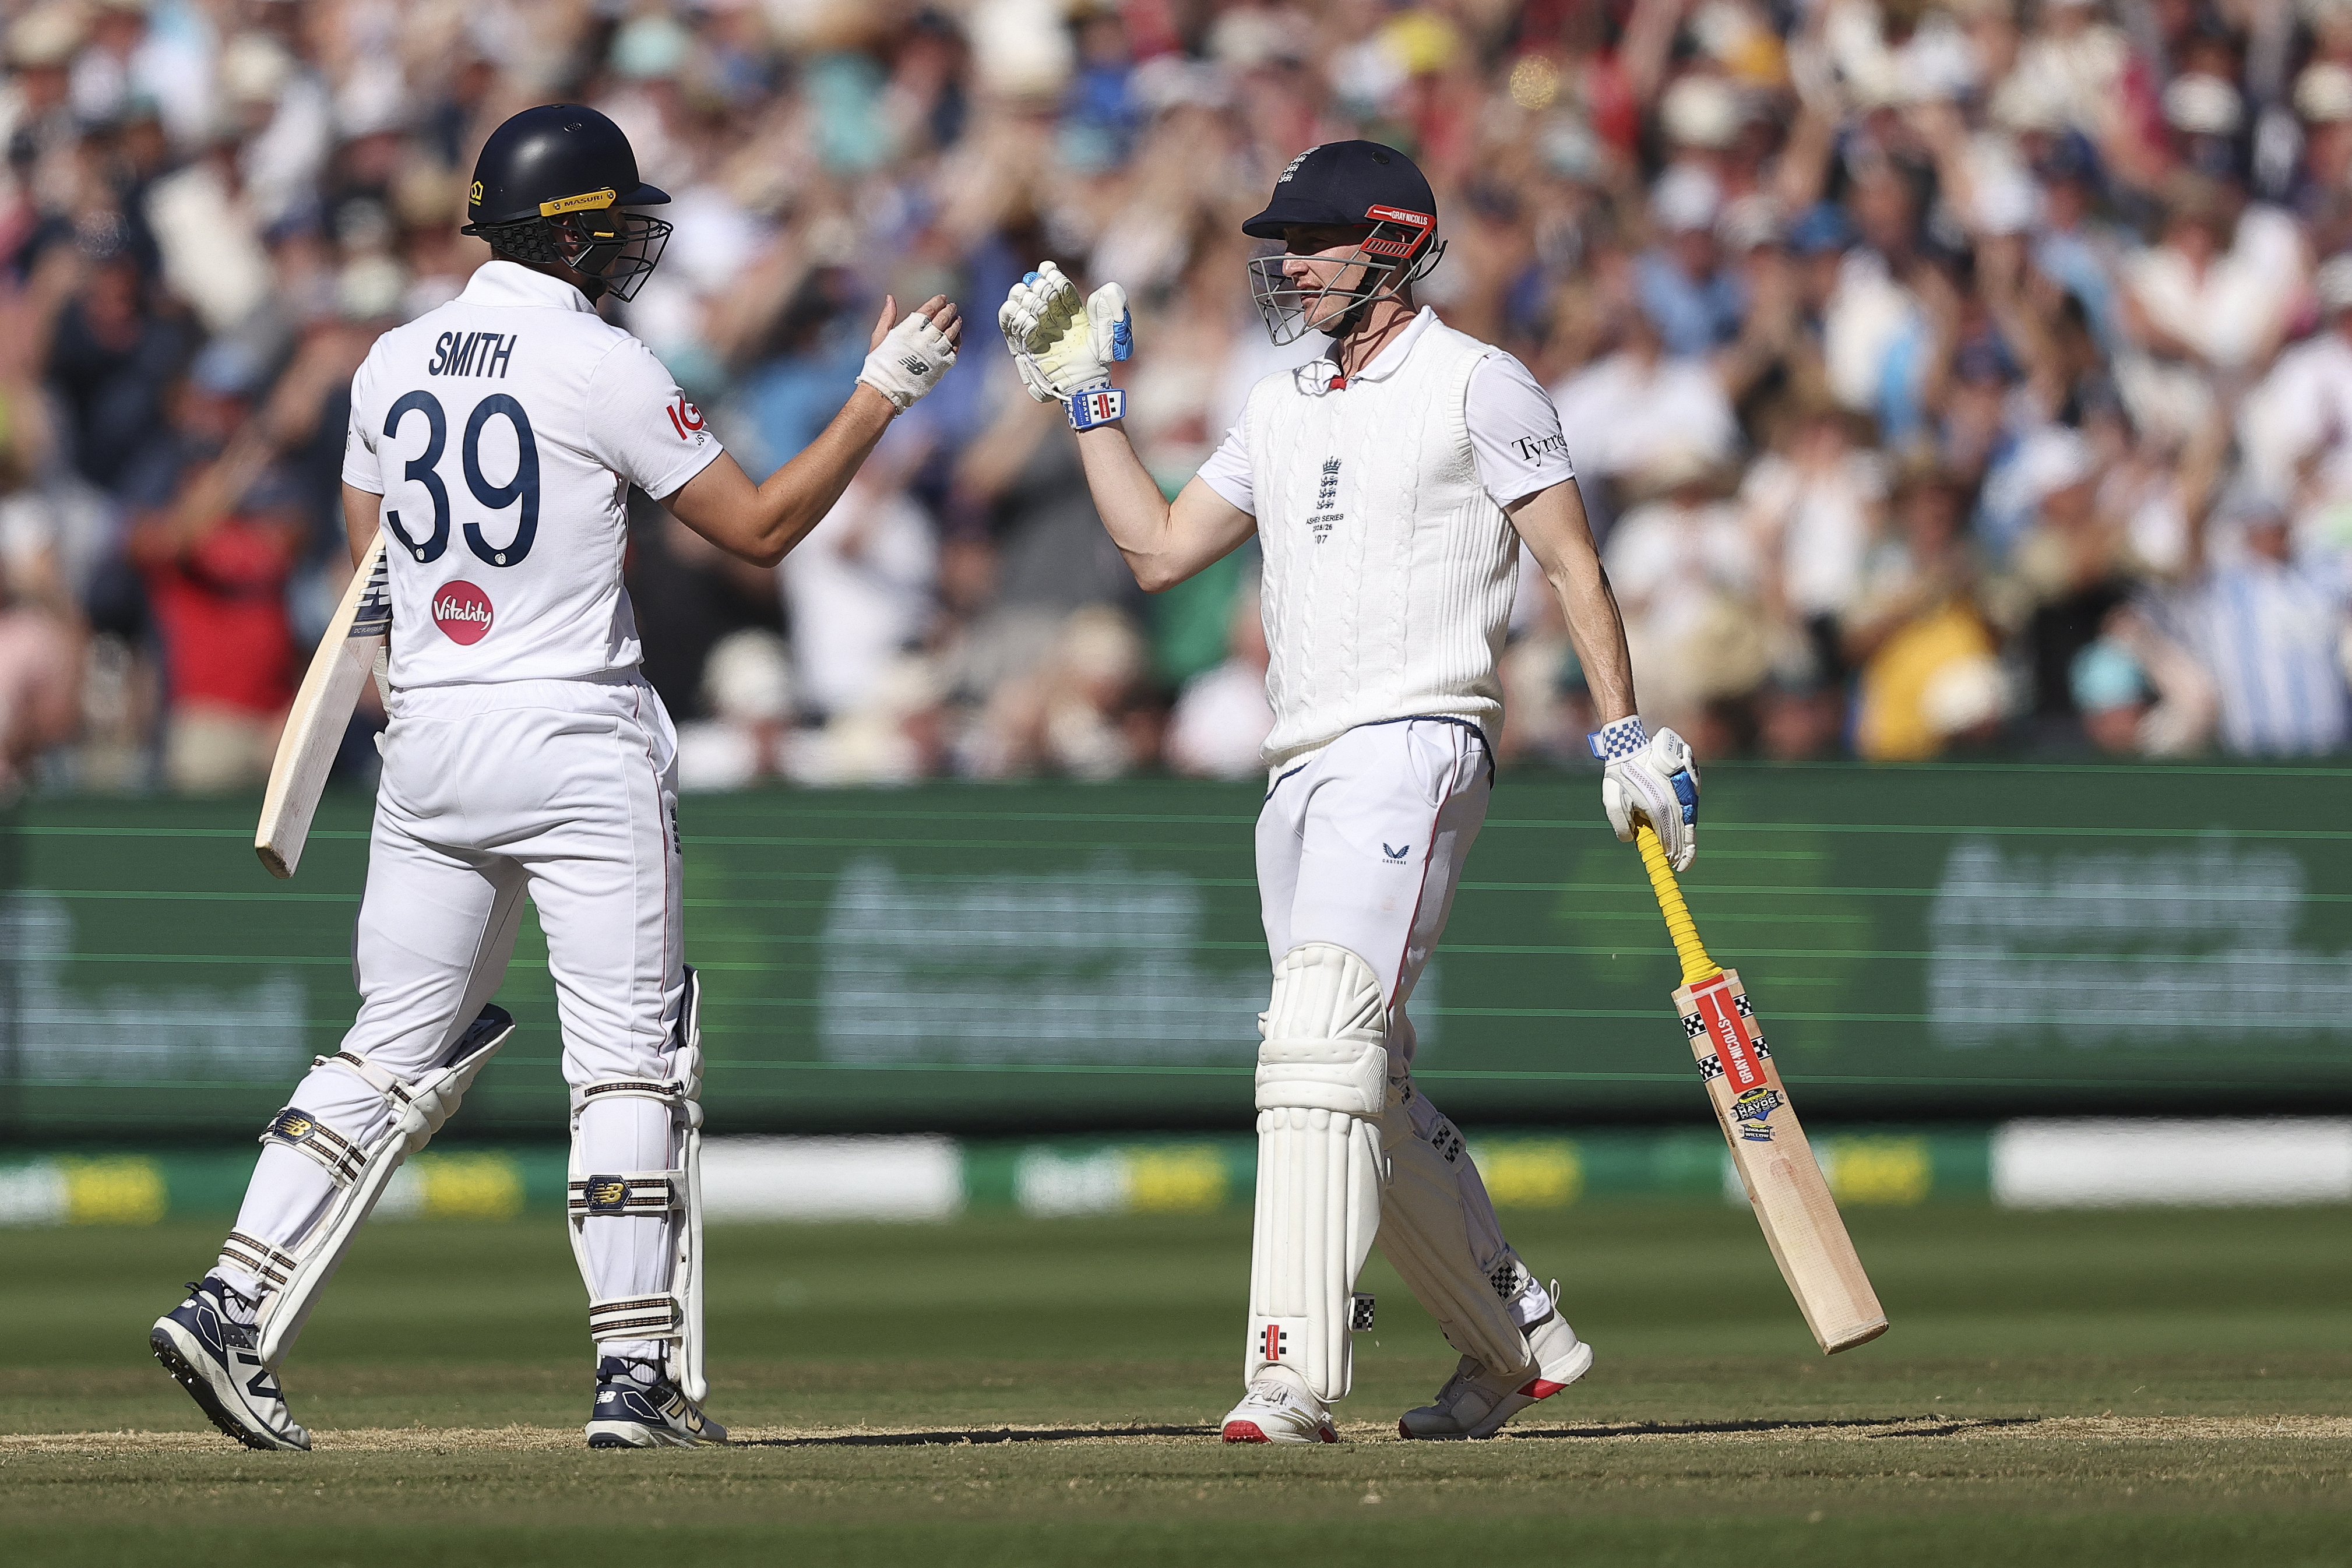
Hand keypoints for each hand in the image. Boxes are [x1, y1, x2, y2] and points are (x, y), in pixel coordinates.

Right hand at [858, 294, 961, 410]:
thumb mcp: (879, 337)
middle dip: (948, 311)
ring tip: (958, 319)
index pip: (928, 310)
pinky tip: (957, 337)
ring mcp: (934, 352)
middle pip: (942, 319)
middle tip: (952, 306)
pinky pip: (954, 350)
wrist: (887, 389)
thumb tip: (890, 298)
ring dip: (956, 324)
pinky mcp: (941, 365)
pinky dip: (957, 342)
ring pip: (951, 333)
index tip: (942, 298)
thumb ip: (887, 316)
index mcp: (908, 329)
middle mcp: (924, 339)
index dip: (937, 302)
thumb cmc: (879, 363)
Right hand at [998, 261, 1129, 402]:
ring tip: (1040, 310)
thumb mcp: (1112, 332)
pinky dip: (1015, 318)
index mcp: (1069, 308)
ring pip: (1018, 302)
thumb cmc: (1099, 359)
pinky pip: (1008, 324)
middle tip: (1048, 295)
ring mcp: (1035, 329)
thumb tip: (1104, 289)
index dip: (1051, 275)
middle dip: (1040, 287)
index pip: (1056, 283)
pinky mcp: (1023, 343)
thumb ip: (1111, 308)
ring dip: (1027, 301)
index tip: (1049, 270)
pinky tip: (1031, 321)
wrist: (1084, 382)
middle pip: (1034, 289)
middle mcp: (1050, 316)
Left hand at [1594, 719, 1699, 871]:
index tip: (1676, 867)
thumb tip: (1631, 839)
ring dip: (1689, 835)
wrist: (1629, 747)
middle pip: (1685, 831)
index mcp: (1658, 808)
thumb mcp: (1612, 802)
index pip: (1671, 839)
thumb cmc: (1619, 776)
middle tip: (1683, 865)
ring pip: (1691, 817)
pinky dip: (1689, 816)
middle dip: (1685, 850)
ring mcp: (1684, 788)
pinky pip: (1692, 801)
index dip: (1675, 855)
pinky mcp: (1688, 779)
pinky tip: (1687, 827)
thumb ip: (1621, 825)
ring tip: (1687, 851)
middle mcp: (1675, 800)